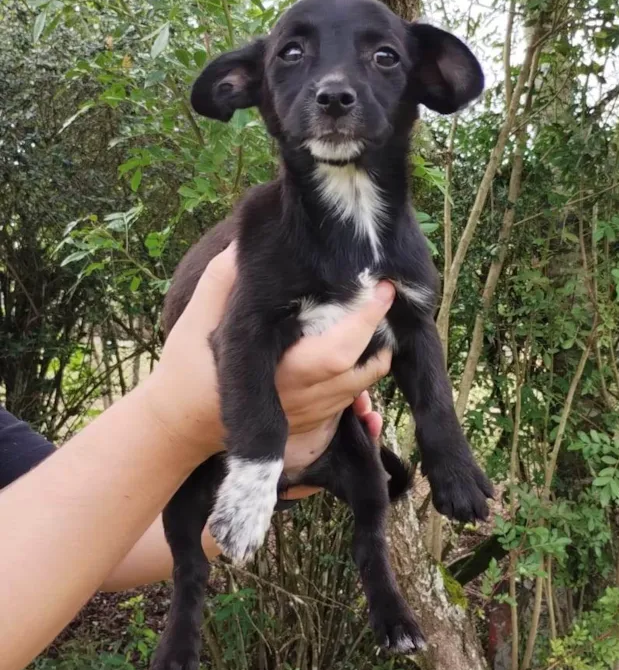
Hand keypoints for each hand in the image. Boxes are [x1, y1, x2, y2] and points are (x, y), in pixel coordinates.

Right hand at [146, 245, 393, 469]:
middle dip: (381, 334)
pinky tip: (362, 347)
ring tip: (377, 316)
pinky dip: (362, 373)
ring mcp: (308, 417)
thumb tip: (245, 243)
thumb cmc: (189, 367)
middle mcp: (299, 400)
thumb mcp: (195, 321)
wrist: (182, 425)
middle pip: (361, 372)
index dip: (365, 321)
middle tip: (384, 296)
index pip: (337, 352)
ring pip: (361, 387)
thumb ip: (220, 281)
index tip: (380, 286)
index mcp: (275, 374)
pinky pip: (351, 401)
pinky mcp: (311, 427)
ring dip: (376, 352)